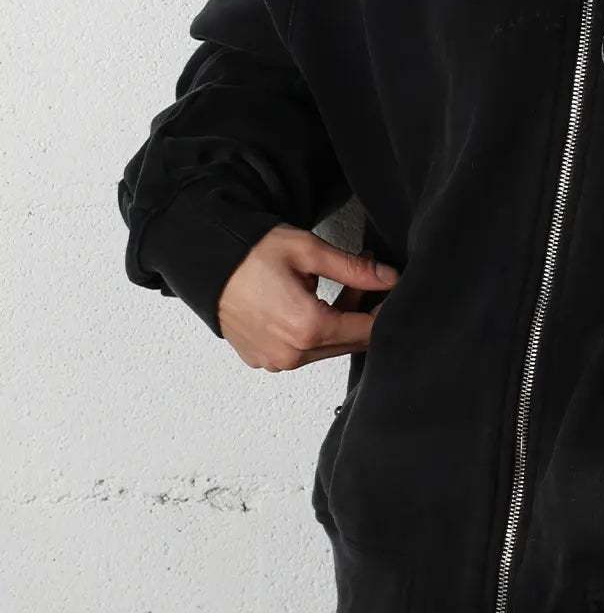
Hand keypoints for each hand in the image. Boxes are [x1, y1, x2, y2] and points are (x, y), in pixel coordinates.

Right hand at [216, 224, 400, 369]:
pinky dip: (311, 331)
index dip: (382, 309)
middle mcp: (292, 354)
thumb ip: (354, 269)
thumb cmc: (251, 253)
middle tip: (360, 274)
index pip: (366, 331)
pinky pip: (301, 352)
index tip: (386, 286)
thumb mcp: (308, 251)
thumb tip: (389, 278)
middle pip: (348, 342)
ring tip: (329, 284)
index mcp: (307, 329)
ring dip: (336, 321)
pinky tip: (307, 302)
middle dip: (360, 311)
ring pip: (325, 348)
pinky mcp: (262, 360)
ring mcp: (275, 361)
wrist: (205, 262)